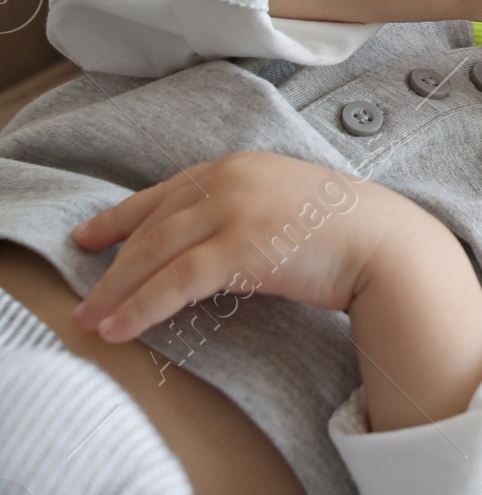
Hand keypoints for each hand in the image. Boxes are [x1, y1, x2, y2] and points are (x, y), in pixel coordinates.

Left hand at [69, 152, 409, 341]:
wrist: (385, 242)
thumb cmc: (343, 231)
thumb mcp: (283, 205)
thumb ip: (242, 212)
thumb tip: (206, 247)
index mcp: (237, 166)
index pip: (165, 193)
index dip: (121, 217)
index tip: (88, 237)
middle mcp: (228, 179)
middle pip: (152, 225)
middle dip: (110, 264)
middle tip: (83, 298)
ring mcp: (233, 210)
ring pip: (154, 253)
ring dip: (116, 292)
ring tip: (91, 322)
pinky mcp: (240, 246)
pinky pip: (175, 282)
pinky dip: (141, 306)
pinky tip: (120, 328)